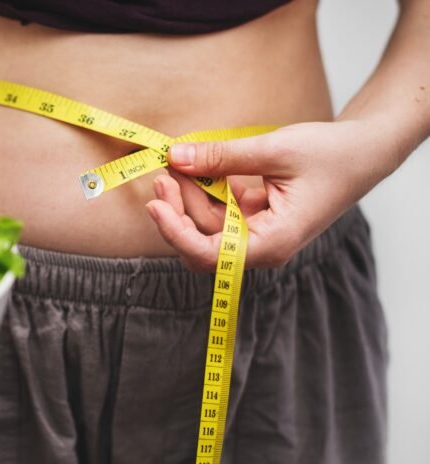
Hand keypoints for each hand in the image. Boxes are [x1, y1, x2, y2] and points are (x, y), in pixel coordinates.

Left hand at [145, 120, 397, 271]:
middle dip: (178, 208)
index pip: (209, 255)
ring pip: (207, 222)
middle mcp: (261, 246)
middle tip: (164, 170)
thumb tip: (175, 157)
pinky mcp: (254, 216)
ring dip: (189, 193)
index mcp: (272, 243)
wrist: (365, 150)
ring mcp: (257, 232)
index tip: (155, 205)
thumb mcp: (274, 150)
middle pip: (202, 240)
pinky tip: (196, 165)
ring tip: (177, 160)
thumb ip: (221, 157)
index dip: (176, 233)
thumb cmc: (331, 155)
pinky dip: (205, 187)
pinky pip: (220, 208)